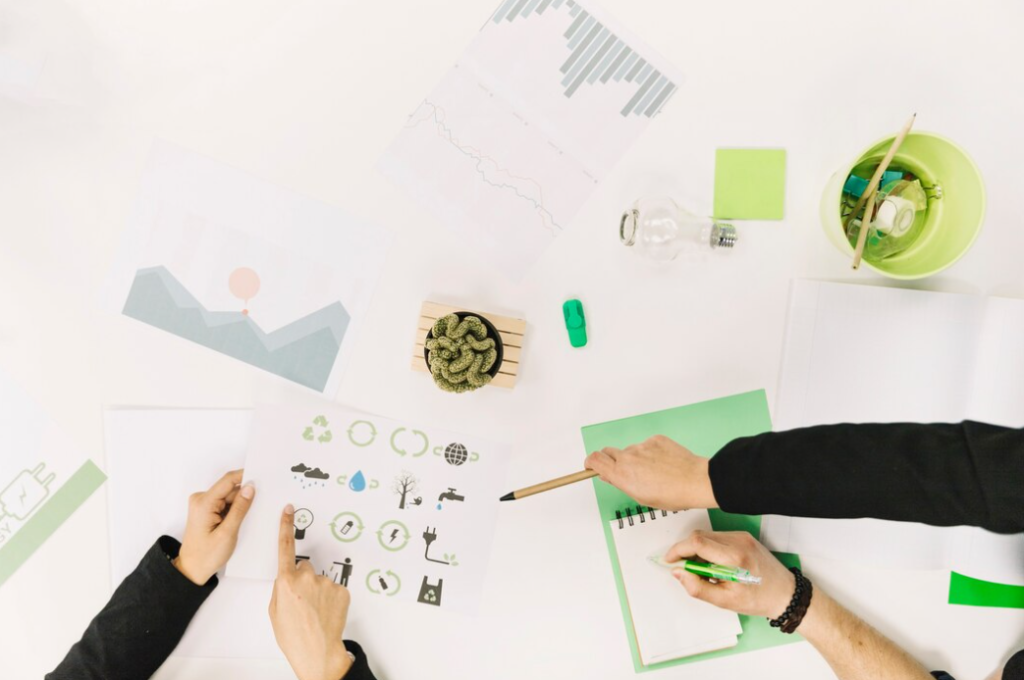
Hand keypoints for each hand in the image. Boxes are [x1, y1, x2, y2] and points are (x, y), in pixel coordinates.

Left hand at [174, 469, 254, 585]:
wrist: (192, 569)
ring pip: (229, 496)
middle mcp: (201, 499)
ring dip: (240, 505)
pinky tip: (238, 522)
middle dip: (245, 496)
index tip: (263, 477)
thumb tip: (250, 488)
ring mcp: (203, 504)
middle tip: (257, 509)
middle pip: (230, 489)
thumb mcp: (228, 533)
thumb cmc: (207, 555)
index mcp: (204, 503)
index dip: (246, 477)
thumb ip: (240, 508)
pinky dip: (234, 510)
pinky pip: (225, 503)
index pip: (228, 480)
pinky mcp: (206, 509)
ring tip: (244, 521)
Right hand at [270, 504, 353, 679]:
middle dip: (302, 579)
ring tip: (315, 611)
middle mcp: (307, 578)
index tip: (288, 510)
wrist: (317, 653)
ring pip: (319, 580)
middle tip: (302, 601)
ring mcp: (327, 583)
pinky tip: (326, 611)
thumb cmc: (293, 636)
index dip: (285, 526)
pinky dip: (330, 597)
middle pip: (304, 568)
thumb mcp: (275, 611)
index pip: (285, 547)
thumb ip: (281, 588)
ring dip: (317, 590)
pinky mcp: (342, 590)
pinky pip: (333, 588)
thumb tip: (287, 579)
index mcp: (286, 582)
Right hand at [584, 435, 716, 510]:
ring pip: (630, 450)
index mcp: (621, 475)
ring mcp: (642, 446)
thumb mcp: (641, 497)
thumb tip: (611, 476)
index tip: (590, 465)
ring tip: (653, 471)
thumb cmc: (672, 494)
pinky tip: (663, 463)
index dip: (590, 462)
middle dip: (611, 460)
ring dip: (635, 458)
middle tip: (622, 470)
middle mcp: (628, 457)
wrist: (695, 481)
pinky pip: (646, 445)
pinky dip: (651, 452)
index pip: (594, 460)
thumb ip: (622, 483)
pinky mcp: (655, 439)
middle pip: (608, 452)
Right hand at [665, 530, 794, 618]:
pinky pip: (718, 537)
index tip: (669, 560)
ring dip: (697, 549)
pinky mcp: (743, 536)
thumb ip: (697, 587)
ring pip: (707, 535)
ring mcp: (742, 537)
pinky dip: (709, 548)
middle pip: (699, 536)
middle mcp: (738, 542)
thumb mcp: (725, 601)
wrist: (785, 594)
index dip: (678, 550)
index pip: (696, 542)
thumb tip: (678, 573)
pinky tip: (715, 565)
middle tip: (684, 569)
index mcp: (734, 558)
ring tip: (704, 571)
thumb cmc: (759, 599)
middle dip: (686, 550)